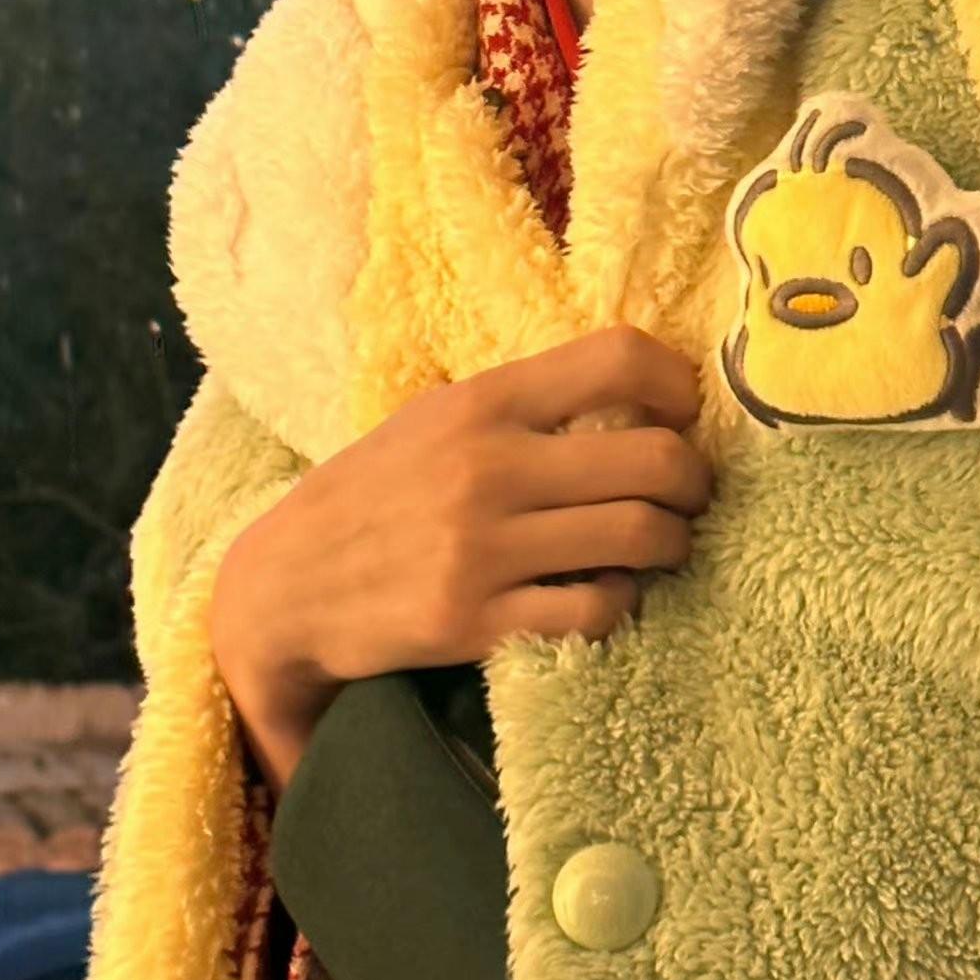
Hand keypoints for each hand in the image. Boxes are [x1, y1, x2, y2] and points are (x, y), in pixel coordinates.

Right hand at [209, 323, 714, 783]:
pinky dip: (621, 603)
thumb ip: (520, 406)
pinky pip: (594, 610)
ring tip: (664, 544)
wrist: (284, 584)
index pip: (616, 358)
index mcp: (482, 402)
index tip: (685, 412)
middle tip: (692, 493)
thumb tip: (631, 396)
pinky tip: (610, 594)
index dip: (676, 383)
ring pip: (638, 537)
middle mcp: (488, 467)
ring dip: (672, 543)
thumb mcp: (435, 420)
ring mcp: (483, 548)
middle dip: (695, 480)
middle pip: (653, 459)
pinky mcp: (476, 621)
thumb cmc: (375, 491)